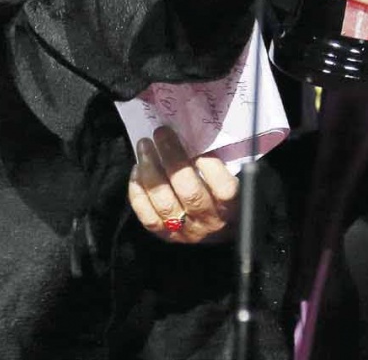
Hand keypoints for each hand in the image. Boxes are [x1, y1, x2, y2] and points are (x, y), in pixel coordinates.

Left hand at [128, 126, 238, 244]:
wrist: (216, 231)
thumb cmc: (221, 194)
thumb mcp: (230, 178)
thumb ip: (217, 161)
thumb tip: (195, 131)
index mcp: (230, 206)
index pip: (222, 187)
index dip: (208, 163)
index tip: (195, 138)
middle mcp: (208, 220)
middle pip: (189, 191)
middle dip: (172, 157)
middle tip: (161, 133)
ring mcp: (185, 231)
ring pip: (165, 203)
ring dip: (151, 170)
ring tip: (144, 145)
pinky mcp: (166, 236)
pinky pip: (147, 216)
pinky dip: (139, 192)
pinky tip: (137, 170)